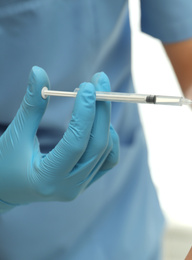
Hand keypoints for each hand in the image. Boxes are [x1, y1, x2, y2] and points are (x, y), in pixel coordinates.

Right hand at [0, 67, 118, 212]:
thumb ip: (31, 105)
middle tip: (99, 80)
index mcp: (46, 179)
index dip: (84, 113)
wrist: (5, 190)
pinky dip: (109, 137)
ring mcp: (81, 186)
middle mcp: (69, 187)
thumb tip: (38, 72)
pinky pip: (108, 159)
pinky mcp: (87, 182)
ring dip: (104, 120)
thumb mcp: (15, 135)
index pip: (75, 143)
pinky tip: (99, 120)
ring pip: (106, 150)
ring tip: (93, 97)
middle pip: (98, 145)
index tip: (88, 86)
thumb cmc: (3, 163)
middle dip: (101, 110)